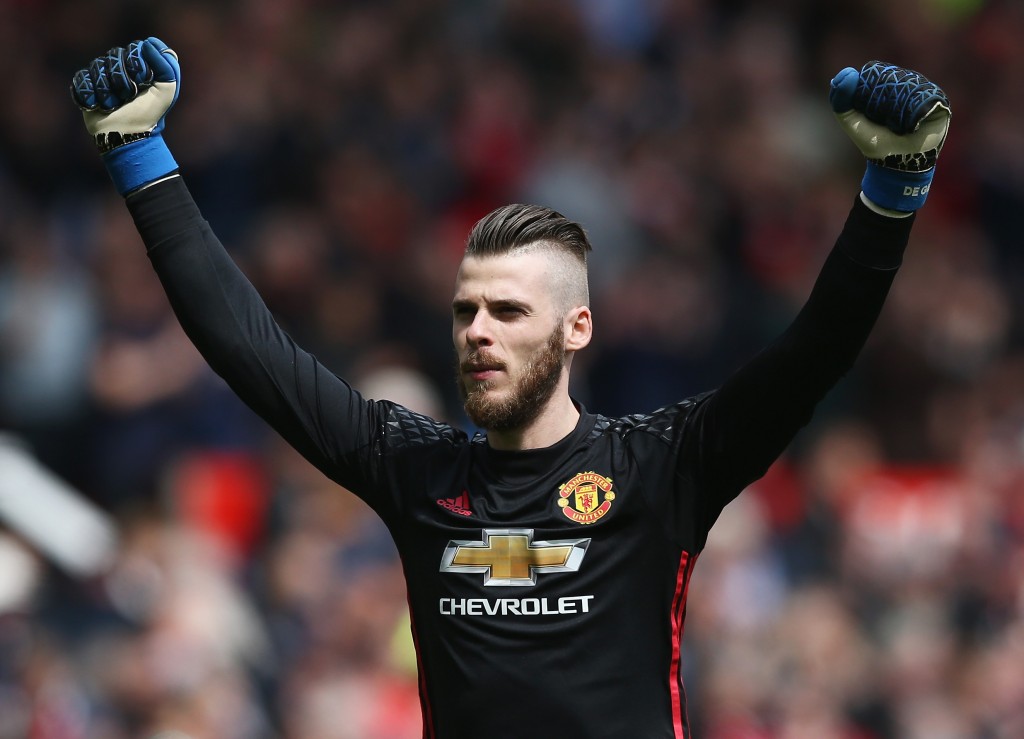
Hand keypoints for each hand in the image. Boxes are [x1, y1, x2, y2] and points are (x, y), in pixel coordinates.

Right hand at [71, 37, 180, 194]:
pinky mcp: (86, 86)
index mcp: (140, 65)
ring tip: (114, 105)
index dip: (136, 65)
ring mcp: (102, 76)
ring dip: (106, 90)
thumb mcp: (167, 91)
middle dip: (121, 81)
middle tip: (128, 97)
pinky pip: (81, 78)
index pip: (133, 48)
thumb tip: (148, 42)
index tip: (142, 82)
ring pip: (96, 66)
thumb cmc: (150, 115)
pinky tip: (98, 105)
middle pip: (113, 56)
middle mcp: (120, 66)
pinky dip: (90, 94)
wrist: (127, 136)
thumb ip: (167, 66)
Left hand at [830, 62, 950, 211]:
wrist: (897, 163)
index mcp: (888, 83)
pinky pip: (927, 98)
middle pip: (896, 78)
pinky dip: (915, 113)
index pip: (880, 73)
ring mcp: (926, 92)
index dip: (872, 89)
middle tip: (885, 121)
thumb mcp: (851, 122)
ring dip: (900, 108)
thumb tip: (848, 73)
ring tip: (898, 125)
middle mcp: (908, 83)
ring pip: (911, 87)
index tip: (869, 110)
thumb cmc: (875, 141)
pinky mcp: (940, 103)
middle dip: (885, 101)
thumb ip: (840, 101)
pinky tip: (911, 126)